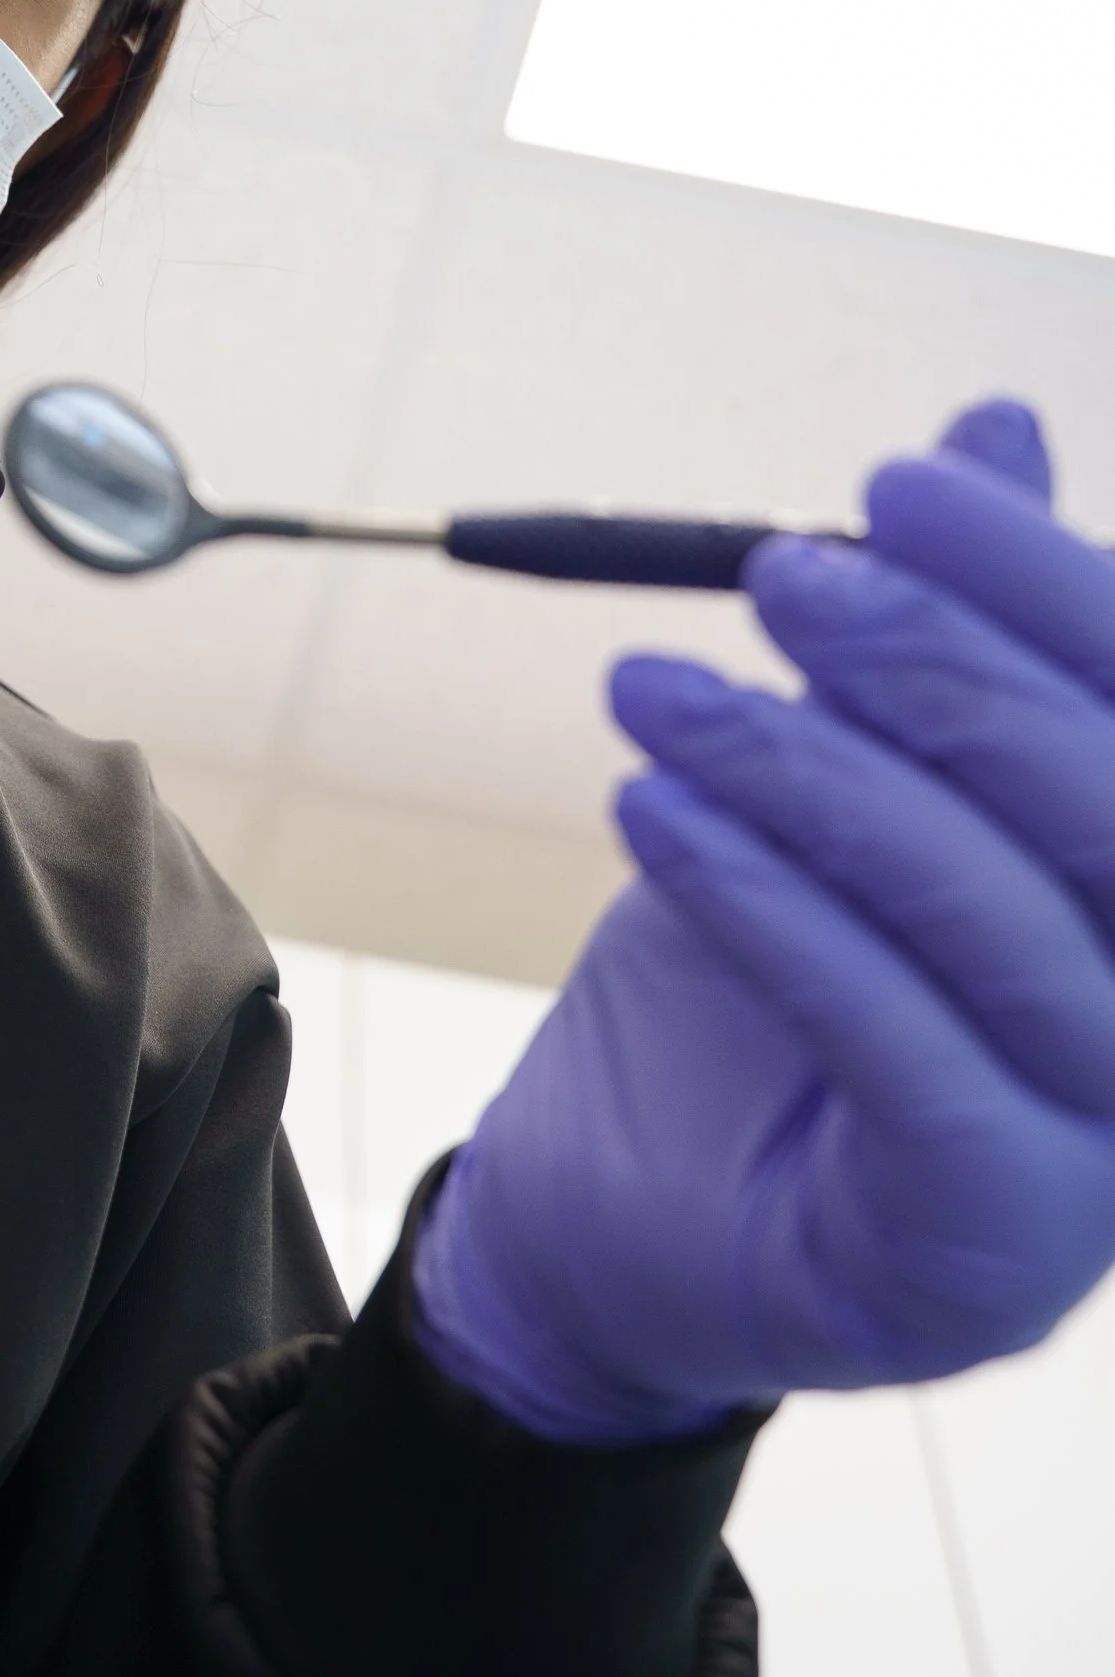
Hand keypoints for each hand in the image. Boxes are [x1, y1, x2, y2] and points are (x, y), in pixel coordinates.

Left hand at [413, 399, 1114, 1441]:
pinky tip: (654, 815)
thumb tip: (995, 424)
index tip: (895, 484)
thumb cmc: (749, 981)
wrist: (611, 1211)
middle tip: (778, 579)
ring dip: (816, 777)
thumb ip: (947, 633)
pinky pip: (904, 1050)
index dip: (1047, 581)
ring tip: (653, 692)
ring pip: (1000, 922)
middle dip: (941, 666)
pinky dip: (773, 911)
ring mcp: (1111, 1164)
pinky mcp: (997, 1253)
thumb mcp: (842, 774)